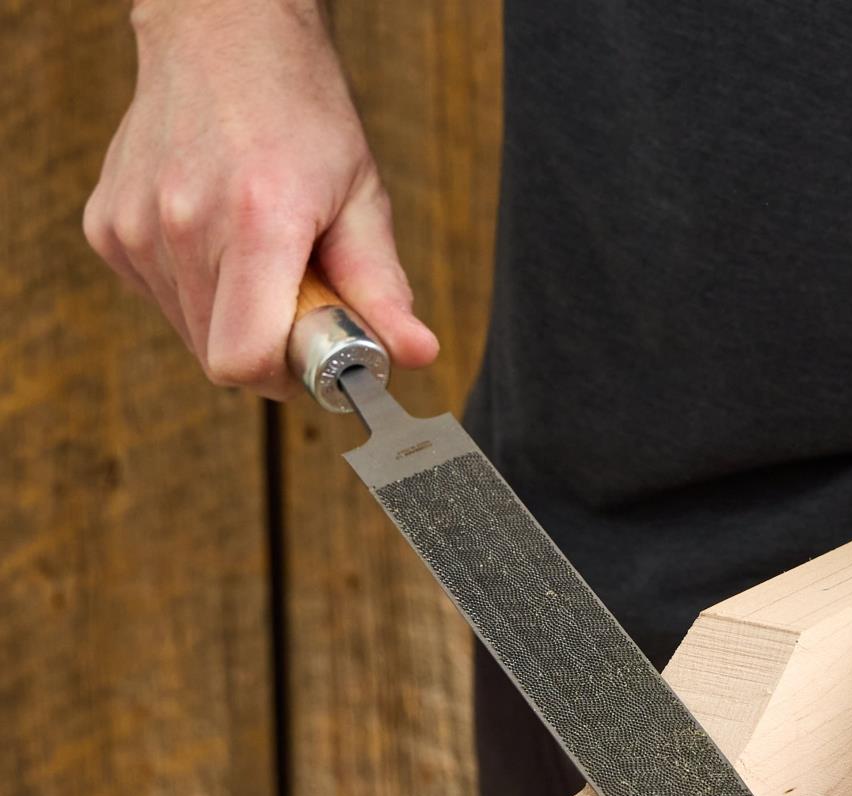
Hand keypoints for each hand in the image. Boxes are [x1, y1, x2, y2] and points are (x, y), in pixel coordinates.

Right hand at [84, 0, 437, 398]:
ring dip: (230, 319)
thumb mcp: (361, 198)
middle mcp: (183, 225)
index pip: (244, 361)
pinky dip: (195, 292)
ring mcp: (134, 227)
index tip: (311, 355)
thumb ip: (383, 288)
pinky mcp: (106, 228)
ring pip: (188, 333)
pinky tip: (216, 241)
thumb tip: (418, 356)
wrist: (222, 35)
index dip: (283, 378)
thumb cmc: (302, 113)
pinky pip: (160, 300)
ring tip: (257, 259)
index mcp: (257, 221)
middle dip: (265, 349)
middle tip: (295, 299)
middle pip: (219, 358)